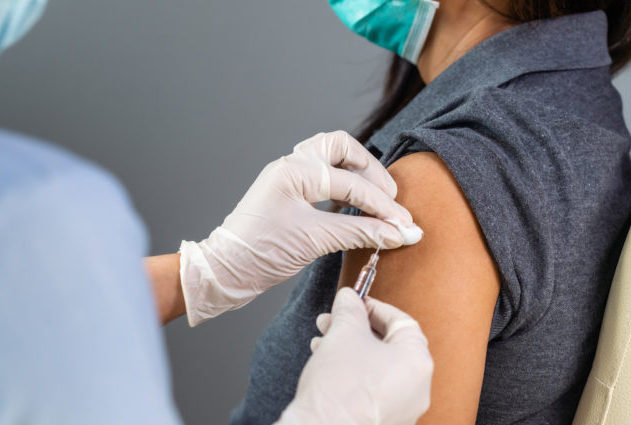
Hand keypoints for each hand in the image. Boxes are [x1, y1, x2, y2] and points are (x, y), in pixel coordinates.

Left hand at [179, 131, 422, 325]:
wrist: (225, 270)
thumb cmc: (259, 253)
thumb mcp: (315, 241)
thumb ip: (361, 233)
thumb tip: (399, 233)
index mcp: (294, 171)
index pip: (351, 183)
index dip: (382, 206)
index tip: (405, 225)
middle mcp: (290, 166)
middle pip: (342, 148)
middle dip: (370, 170)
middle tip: (389, 199)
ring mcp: (288, 177)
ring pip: (331, 157)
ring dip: (357, 174)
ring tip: (377, 200)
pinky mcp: (288, 193)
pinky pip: (323, 177)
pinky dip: (344, 187)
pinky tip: (355, 207)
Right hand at [277, 288, 432, 424]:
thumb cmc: (338, 387)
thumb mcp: (343, 333)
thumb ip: (350, 308)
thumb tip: (349, 297)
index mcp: (417, 363)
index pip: (402, 322)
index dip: (374, 307)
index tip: (354, 302)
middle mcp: (417, 389)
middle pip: (389, 345)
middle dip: (356, 328)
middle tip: (333, 320)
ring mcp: (402, 409)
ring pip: (378, 367)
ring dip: (350, 349)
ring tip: (322, 342)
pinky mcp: (383, 421)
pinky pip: (372, 389)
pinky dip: (353, 373)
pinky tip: (328, 366)